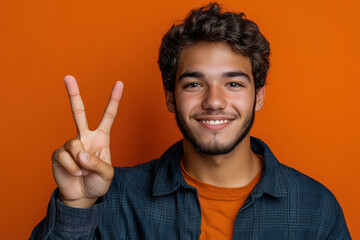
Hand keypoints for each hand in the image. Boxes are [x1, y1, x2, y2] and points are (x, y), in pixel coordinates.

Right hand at [51, 75, 123, 207]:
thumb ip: (97, 163)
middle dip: (73, 94)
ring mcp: (71, 144)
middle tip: (68, 76)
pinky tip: (75, 172)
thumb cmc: (97, 182)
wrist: (82, 196)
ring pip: (74, 144)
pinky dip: (73, 168)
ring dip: (81, 162)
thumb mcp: (107, 174)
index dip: (114, 100)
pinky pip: (65, 156)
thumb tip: (80, 153)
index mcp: (101, 138)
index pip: (108, 116)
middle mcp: (85, 137)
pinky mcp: (58, 153)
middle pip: (79, 112)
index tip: (119, 83)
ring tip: (84, 171)